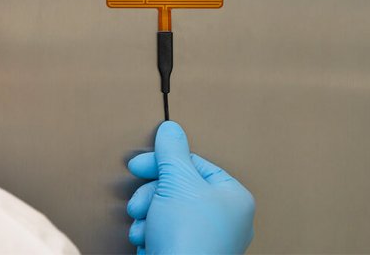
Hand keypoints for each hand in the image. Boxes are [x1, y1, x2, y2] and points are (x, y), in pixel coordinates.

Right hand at [127, 121, 254, 254]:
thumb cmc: (189, 237)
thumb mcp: (178, 180)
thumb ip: (172, 151)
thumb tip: (171, 128)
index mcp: (232, 197)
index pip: (193, 164)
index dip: (162, 163)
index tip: (137, 166)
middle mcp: (224, 219)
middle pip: (177, 187)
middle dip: (151, 194)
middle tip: (139, 203)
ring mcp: (206, 241)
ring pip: (166, 210)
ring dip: (147, 215)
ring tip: (143, 227)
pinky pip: (164, 233)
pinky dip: (150, 234)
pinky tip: (145, 241)